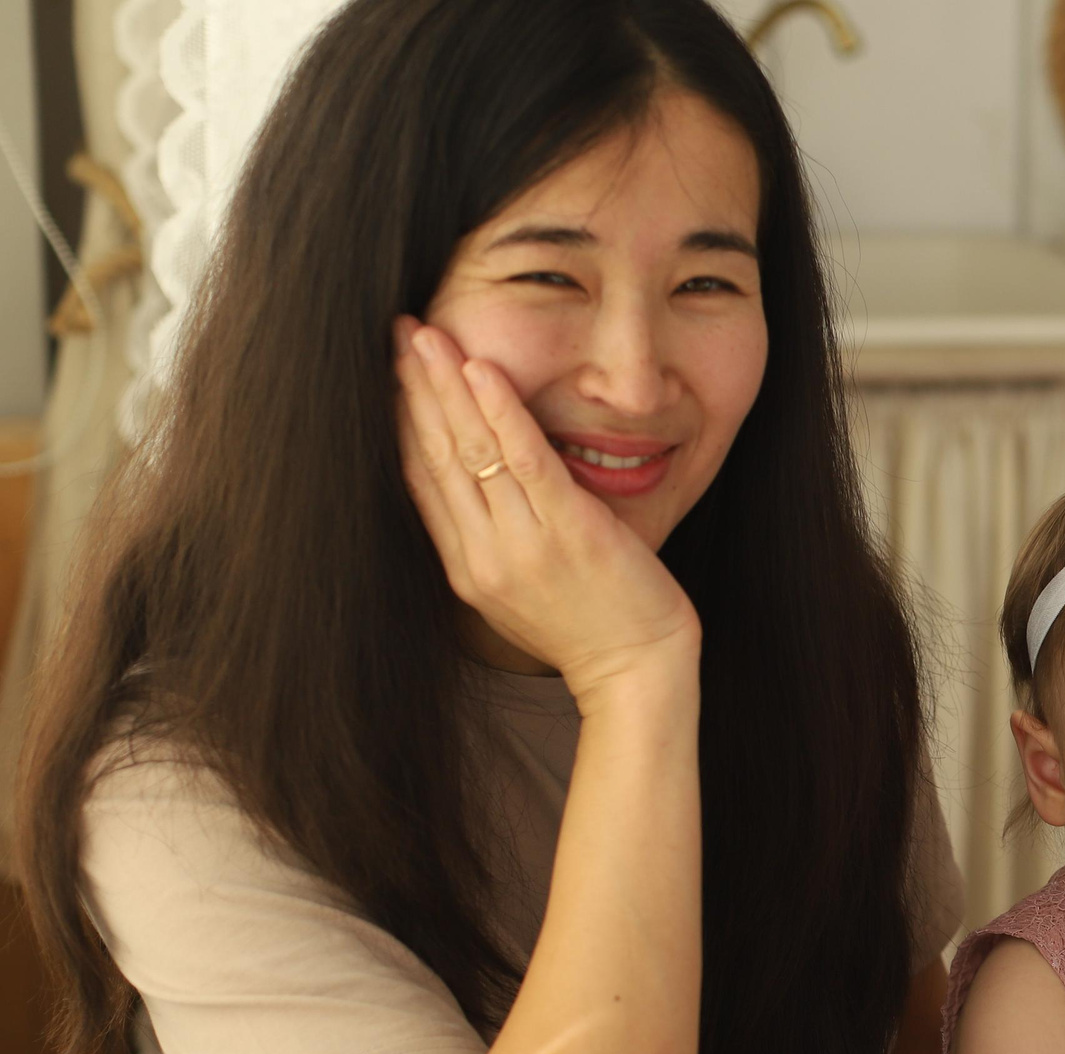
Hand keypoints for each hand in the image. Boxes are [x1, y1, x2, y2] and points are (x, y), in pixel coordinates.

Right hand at [394, 318, 698, 701]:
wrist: (635, 674)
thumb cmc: (590, 628)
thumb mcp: (521, 591)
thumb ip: (494, 542)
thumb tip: (476, 493)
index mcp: (467, 568)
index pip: (421, 478)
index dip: (403, 419)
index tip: (394, 371)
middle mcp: (483, 555)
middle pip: (436, 454)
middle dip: (413, 387)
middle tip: (399, 332)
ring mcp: (522, 545)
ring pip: (471, 449)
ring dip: (444, 384)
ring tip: (426, 334)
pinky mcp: (568, 533)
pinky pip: (526, 460)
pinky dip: (502, 412)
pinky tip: (482, 369)